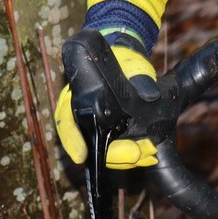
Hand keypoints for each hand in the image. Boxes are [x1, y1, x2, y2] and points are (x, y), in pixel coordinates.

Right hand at [53, 43, 160, 168]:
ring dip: (126, 158)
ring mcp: (95, 127)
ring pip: (103, 151)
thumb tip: (150, 94)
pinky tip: (147, 156)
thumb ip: (138, 75)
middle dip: (114, 154)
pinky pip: (114, 149)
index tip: (82, 156)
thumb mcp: (131, 63)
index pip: (67, 123)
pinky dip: (131, 155)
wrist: (128, 63)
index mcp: (76, 97)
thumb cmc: (123, 60)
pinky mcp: (109, 133)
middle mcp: (80, 116)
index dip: (73, 142)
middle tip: (138, 153)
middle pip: (87, 144)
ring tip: (148, 155)